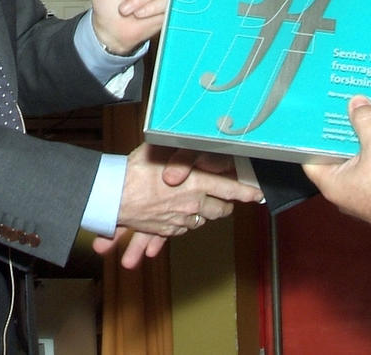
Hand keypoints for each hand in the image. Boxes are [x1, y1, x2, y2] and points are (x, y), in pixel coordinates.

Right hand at [100, 144, 262, 267]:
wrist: (112, 196)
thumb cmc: (135, 170)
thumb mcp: (162, 150)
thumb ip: (182, 149)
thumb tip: (195, 140)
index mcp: (197, 183)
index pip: (232, 189)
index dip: (248, 193)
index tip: (257, 194)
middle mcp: (193, 204)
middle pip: (221, 209)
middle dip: (226, 203)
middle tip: (226, 197)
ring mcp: (181, 220)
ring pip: (204, 219)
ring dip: (206, 212)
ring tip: (201, 202)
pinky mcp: (168, 230)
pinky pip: (185, 228)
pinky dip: (186, 221)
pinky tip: (179, 211)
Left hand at [303, 96, 370, 233]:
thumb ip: (365, 121)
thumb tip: (357, 105)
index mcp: (332, 183)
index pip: (311, 157)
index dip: (313, 136)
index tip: (319, 119)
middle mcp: (344, 193)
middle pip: (337, 157)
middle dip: (343, 134)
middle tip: (345, 112)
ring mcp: (363, 196)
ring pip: (358, 162)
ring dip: (363, 142)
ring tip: (366, 119)